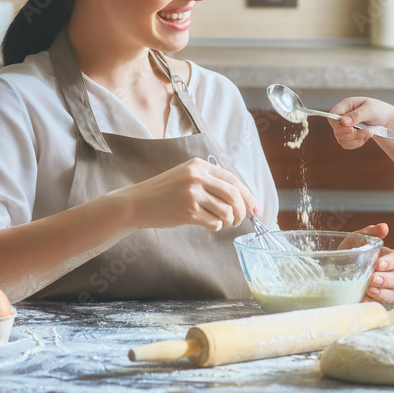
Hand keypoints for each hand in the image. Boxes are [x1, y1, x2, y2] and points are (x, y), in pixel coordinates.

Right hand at [121, 157, 260, 231]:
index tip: (256, 209)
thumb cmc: (164, 193)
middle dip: (242, 211)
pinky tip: (209, 224)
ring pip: (226, 210)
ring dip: (229, 221)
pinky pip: (214, 222)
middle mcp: (197, 177)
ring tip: (223, 222)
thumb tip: (241, 199)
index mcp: (199, 165)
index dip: (248, 196)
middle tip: (239, 220)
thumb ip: (210, 182)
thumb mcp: (187, 177)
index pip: (234, 180)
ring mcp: (192, 193)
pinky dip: (216, 226)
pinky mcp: (187, 210)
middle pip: (234, 195)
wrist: (137, 203)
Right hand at [329, 97, 393, 149]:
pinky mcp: (348, 136)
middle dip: (352, 134)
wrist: (385, 119)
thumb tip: (343, 121)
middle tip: (367, 131)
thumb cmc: (379, 110)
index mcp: (346, 105)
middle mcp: (343, 116)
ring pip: (341, 138)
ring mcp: (344, 127)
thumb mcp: (371, 110)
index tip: (352, 129)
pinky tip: (366, 137)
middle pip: (337, 129)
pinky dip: (357, 144)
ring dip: (356, 139)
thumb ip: (357, 114)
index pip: (332, 115)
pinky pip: (346, 144)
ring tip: (369, 133)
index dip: (338, 125)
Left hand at [351, 223, 393, 303]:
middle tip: (373, 279)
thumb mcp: (355, 239)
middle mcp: (387, 275)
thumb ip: (370, 233)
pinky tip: (363, 300)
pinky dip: (374, 304)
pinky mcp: (372, 301)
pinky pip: (380, 306)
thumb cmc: (347, 253)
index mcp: (386, 258)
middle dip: (387, 280)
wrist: (329, 271)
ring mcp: (381, 290)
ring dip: (384, 294)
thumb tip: (384, 227)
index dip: (392, 262)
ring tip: (369, 291)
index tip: (379, 264)